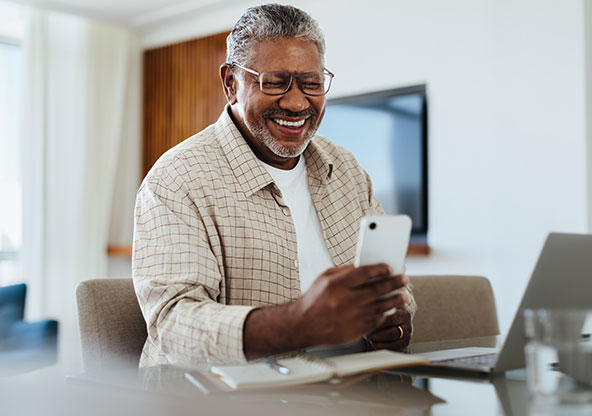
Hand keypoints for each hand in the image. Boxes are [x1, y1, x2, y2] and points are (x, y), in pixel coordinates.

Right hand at [292, 264, 408, 346]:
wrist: (303, 325)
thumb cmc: (314, 300)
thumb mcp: (324, 278)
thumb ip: (345, 271)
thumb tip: (365, 267)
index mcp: (336, 284)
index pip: (365, 273)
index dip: (380, 269)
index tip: (390, 268)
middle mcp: (345, 300)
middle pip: (377, 289)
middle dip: (394, 283)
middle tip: (403, 279)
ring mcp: (351, 317)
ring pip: (380, 307)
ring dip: (394, 300)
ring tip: (403, 296)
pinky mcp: (354, 330)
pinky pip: (375, 321)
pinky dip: (383, 314)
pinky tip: (388, 309)